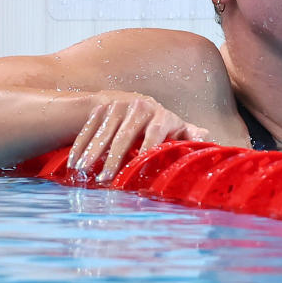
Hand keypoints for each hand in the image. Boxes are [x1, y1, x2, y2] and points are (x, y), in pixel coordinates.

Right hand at [67, 91, 208, 183]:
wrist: (129, 103)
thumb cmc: (157, 124)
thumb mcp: (174, 128)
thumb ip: (188, 134)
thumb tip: (207, 136)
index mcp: (161, 115)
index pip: (155, 132)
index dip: (148, 148)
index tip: (139, 168)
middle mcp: (140, 107)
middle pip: (125, 135)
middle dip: (114, 158)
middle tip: (106, 179)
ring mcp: (118, 105)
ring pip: (104, 132)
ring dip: (93, 153)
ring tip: (83, 171)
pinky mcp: (100, 107)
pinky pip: (89, 128)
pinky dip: (81, 145)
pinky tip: (74, 162)